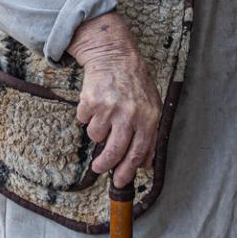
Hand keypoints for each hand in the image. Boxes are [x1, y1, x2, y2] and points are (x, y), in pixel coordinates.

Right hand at [68, 12, 159, 182]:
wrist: (115, 56)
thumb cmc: (135, 84)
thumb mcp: (152, 107)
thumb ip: (151, 136)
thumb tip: (146, 164)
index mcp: (148, 118)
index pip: (137, 153)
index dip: (127, 171)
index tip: (119, 181)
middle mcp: (129, 114)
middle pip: (114, 152)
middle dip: (105, 164)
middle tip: (98, 168)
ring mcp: (110, 108)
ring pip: (96, 136)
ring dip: (97, 130)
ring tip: (104, 115)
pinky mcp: (91, 101)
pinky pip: (84, 120)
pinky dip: (87, 115)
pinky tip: (96, 103)